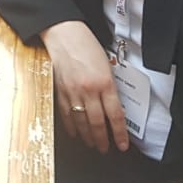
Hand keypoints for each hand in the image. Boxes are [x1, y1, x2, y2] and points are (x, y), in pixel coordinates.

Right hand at [41, 21, 127, 153]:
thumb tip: (113, 105)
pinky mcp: (60, 90)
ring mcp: (73, 91)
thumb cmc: (85, 43)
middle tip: (106, 149)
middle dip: (103, 139)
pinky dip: (71, 127)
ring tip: (92, 145)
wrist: (63, 33)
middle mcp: (89, 89)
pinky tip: (75, 133)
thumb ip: (109, 85)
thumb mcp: (106, 64)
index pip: (115, 115)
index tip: (123, 144)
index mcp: (104, 82)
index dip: (120, 133)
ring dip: (88, 137)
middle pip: (98, 122)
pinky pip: (66, 114)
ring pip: (82, 122)